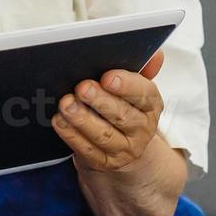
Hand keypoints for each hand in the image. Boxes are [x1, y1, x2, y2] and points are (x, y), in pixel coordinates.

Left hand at [52, 49, 165, 172]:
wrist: (125, 145)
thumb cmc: (126, 106)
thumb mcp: (136, 88)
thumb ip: (143, 68)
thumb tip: (155, 54)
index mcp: (151, 106)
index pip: (144, 94)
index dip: (126, 85)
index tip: (107, 77)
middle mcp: (141, 129)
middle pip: (122, 115)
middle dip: (100, 100)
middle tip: (82, 87)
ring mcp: (123, 149)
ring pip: (102, 134)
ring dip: (82, 118)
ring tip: (66, 104)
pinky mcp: (103, 162)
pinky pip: (86, 149)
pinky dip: (71, 135)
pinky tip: (60, 120)